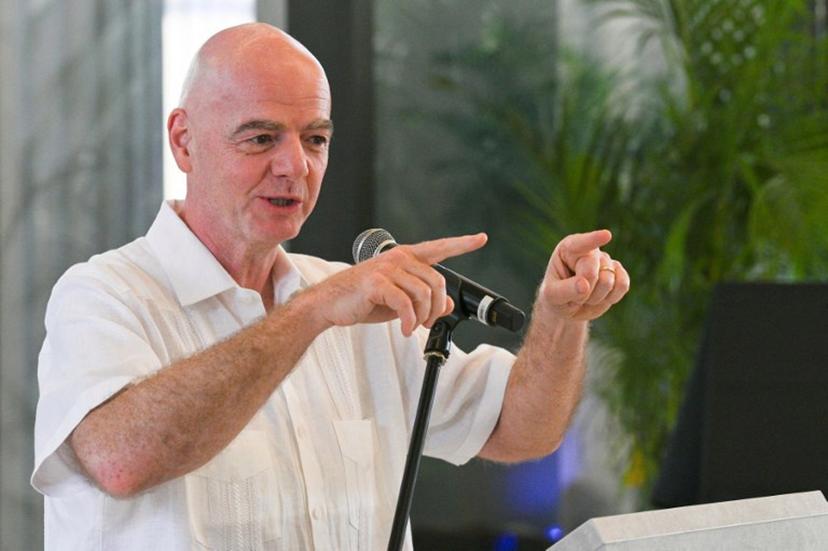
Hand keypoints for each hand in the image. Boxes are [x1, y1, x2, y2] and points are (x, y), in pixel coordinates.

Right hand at [305, 233, 487, 335]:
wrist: (329, 304)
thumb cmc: (362, 299)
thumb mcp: (399, 300)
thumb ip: (423, 299)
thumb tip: (448, 305)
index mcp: (405, 257)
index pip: (439, 248)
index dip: (462, 243)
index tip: (481, 238)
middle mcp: (398, 258)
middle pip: (437, 281)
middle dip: (438, 307)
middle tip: (428, 322)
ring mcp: (387, 269)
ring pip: (424, 294)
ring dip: (424, 316)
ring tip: (414, 327)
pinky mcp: (377, 283)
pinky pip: (406, 304)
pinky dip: (410, 322)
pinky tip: (405, 329)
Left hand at [537, 230, 629, 320]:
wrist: (567, 308)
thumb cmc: (556, 297)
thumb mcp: (552, 295)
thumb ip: (566, 290)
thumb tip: (585, 285)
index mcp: (568, 249)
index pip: (581, 244)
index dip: (594, 239)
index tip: (606, 235)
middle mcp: (589, 251)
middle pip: (591, 272)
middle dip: (583, 291)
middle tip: (573, 296)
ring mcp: (606, 261)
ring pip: (608, 281)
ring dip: (595, 297)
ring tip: (584, 296)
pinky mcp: (618, 274)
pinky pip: (622, 285)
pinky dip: (611, 298)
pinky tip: (600, 297)